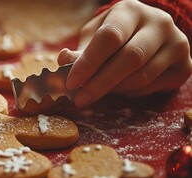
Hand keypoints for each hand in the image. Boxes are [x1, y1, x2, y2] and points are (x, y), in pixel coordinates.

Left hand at [58, 0, 191, 106]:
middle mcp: (159, 23)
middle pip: (129, 59)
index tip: (70, 83)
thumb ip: (80, 50)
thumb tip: (63, 60)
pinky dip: (130, 93)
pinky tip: (119, 89)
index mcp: (131, 11)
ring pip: (141, 76)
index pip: (109, 37)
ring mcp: (177, 44)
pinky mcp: (184, 66)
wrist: (149, 34)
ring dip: (113, 90)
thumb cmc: (115, 35)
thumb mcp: (94, 36)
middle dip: (100, 83)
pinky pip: (152, 87)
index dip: (88, 63)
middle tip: (80, 99)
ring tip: (96, 92)